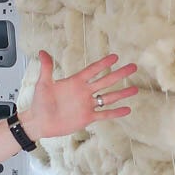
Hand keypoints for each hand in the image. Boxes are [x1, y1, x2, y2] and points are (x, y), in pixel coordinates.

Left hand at [18, 51, 136, 140]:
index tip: (115, 57)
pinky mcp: (87, 118)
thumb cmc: (40, 102)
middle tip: (133, 67)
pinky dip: (115, 112)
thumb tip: (42, 52)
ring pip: (108, 97)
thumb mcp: (43, 84)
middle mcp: (84, 92)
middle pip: (105, 81)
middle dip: (119, 74)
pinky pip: (104, 114)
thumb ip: (46, 69)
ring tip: (135, 89)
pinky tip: (127, 109)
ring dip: (121, 93)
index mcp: (75, 82)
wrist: (39, 122)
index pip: (92, 70)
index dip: (103, 63)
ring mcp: (87, 105)